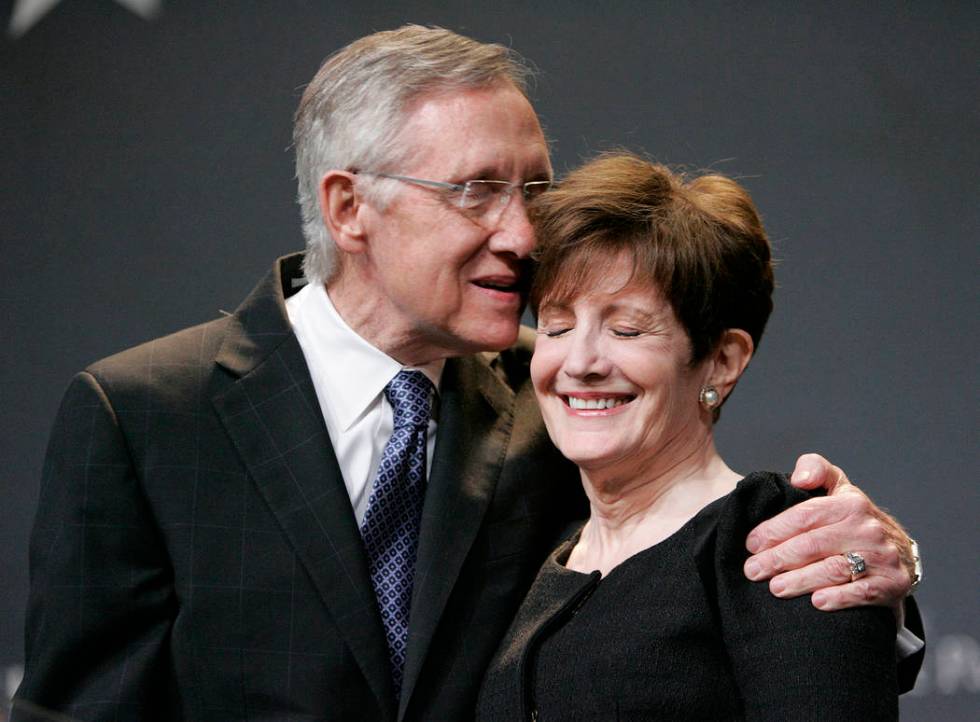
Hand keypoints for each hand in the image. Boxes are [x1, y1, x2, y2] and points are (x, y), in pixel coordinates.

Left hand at [743, 453, 915, 616]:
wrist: (901, 553)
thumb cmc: (854, 520)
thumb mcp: (838, 486)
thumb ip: (815, 469)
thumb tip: (800, 478)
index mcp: (851, 502)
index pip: (805, 515)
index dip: (774, 530)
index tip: (751, 544)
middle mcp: (868, 528)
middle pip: (813, 544)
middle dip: (778, 558)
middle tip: (753, 571)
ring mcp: (882, 556)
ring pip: (834, 569)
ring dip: (801, 580)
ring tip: (775, 588)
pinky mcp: (892, 583)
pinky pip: (863, 592)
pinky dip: (839, 598)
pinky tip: (816, 603)